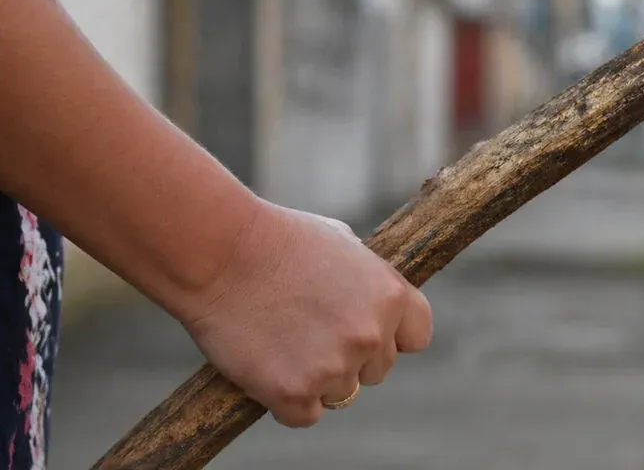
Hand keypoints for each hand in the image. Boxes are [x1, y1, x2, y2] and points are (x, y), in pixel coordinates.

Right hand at [178, 200, 432, 427]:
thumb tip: (379, 299)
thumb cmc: (276, 237)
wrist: (218, 251)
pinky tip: (267, 365)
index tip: (366, 330)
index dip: (392, 335)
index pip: (417, 337)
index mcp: (391, 296)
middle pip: (378, 370)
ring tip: (282, 339)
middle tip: (307, 329)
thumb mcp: (342, 243)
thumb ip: (368, 278)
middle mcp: (371, 335)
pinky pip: (304, 415)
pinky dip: (286, 400)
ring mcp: (334, 367)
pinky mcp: (294, 393)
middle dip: (350, 356)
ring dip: (317, 378)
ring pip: (341, 394)